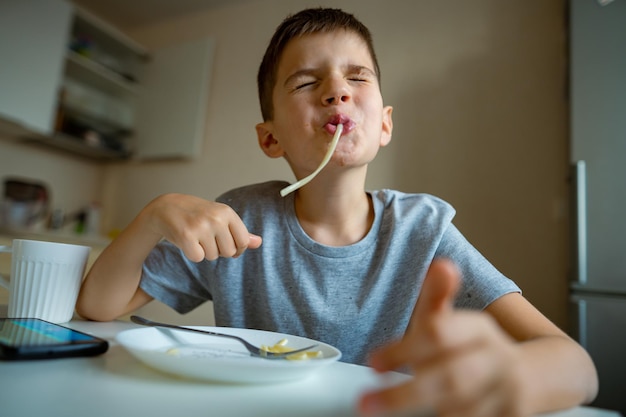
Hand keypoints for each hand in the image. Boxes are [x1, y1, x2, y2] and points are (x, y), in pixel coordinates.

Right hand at [143, 193, 261, 261]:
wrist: (166, 207)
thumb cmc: (197, 214)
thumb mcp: (221, 218)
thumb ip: (240, 232)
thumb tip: (259, 243)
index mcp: (227, 212)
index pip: (243, 241)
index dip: (236, 248)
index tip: (227, 243)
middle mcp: (216, 218)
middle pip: (229, 252)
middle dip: (218, 250)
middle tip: (207, 237)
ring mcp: (201, 227)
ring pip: (213, 256)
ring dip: (204, 251)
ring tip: (196, 236)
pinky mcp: (186, 236)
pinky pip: (198, 258)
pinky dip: (193, 253)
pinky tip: (188, 241)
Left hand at [358, 259, 526, 416]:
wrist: (530, 377)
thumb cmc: (474, 348)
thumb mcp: (454, 321)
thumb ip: (437, 297)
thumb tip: (441, 265)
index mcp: (479, 328)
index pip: (440, 334)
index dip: (404, 349)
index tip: (373, 364)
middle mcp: (496, 359)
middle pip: (451, 378)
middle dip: (405, 394)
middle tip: (366, 404)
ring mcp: (508, 393)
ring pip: (462, 410)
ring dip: (433, 411)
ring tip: (408, 406)